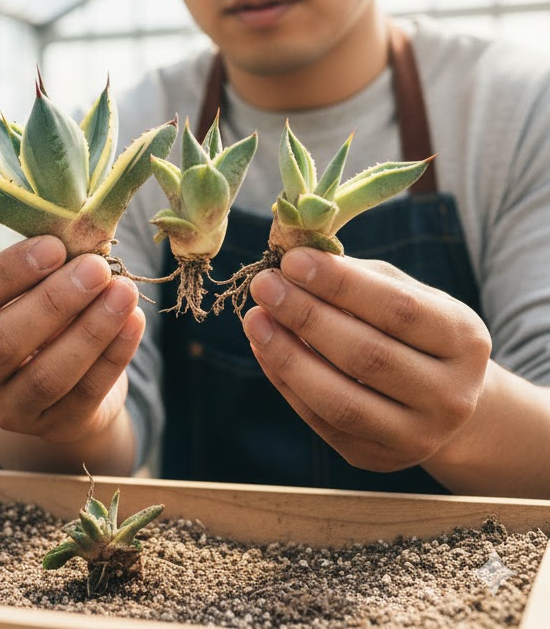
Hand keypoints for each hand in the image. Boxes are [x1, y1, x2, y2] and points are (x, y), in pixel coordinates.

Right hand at [0, 236, 144, 447]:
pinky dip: (113, 356)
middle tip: (97, 268)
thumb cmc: (44, 314)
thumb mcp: (31, 290)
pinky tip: (134, 322)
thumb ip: (46, 266)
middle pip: (5, 341)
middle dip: (55, 302)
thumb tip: (82, 231)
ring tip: (124, 292)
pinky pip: (85, 394)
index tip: (54, 245)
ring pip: (47, 375)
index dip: (9, 272)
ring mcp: (10, 410)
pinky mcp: (54, 429)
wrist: (66, 382)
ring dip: (90, 331)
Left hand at [242, 247, 491, 472]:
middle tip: (264, 284)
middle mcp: (450, 395)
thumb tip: (292, 259)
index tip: (291, 260)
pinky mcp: (377, 459)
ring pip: (340, 400)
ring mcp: (416, 436)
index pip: (398, 309)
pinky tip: (263, 347)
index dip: (340, 284)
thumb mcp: (404, 292)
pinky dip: (285, 382)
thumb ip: (357, 276)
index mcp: (463, 339)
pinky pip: (320, 421)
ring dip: (287, 356)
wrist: (442, 399)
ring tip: (254, 319)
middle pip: (367, 356)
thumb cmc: (413, 329)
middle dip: (305, 316)